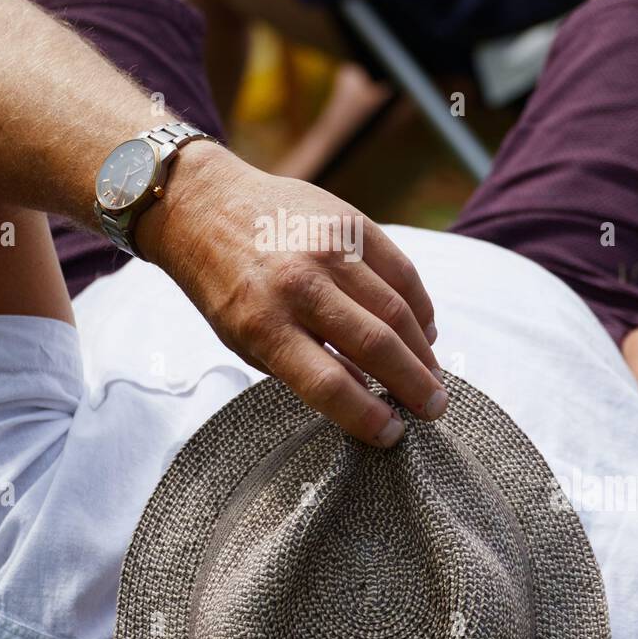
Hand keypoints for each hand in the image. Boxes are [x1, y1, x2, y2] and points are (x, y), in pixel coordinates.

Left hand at [137, 141, 446, 446]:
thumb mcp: (243, 339)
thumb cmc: (222, 283)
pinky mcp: (350, 222)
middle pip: (375, 346)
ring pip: (397, 309)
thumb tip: (365, 394)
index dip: (367, 417)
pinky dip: (420, 306)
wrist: (204, 204)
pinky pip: (401, 270)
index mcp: (263, 323)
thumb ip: (301, 366)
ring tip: (432, 377)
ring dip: (424, 351)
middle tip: (433, 408)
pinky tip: (424, 330)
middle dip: (413, 386)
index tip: (392, 434)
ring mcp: (329, 249)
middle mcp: (300, 285)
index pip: (328, 383)